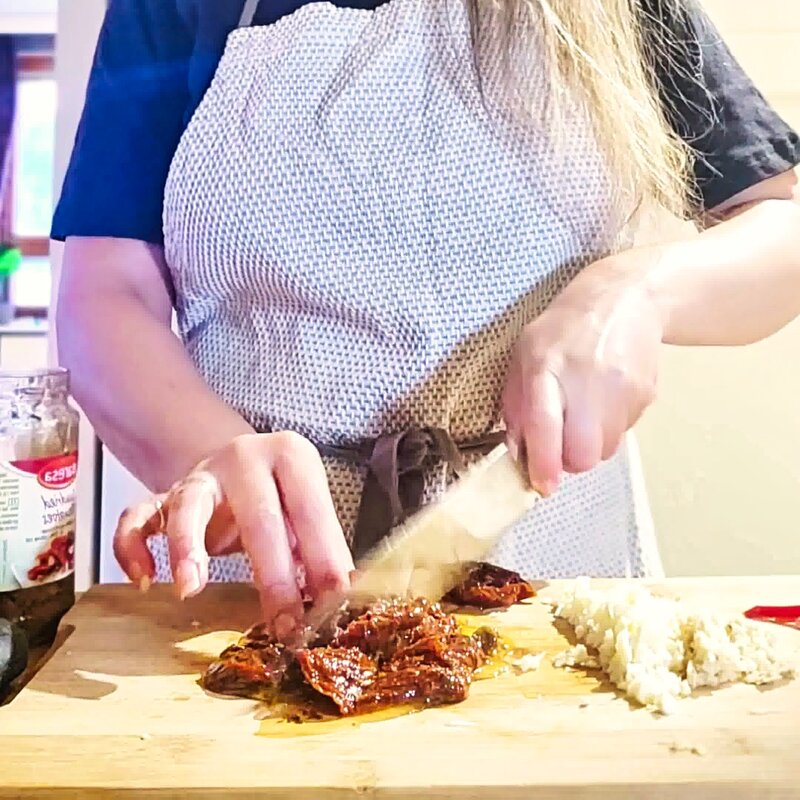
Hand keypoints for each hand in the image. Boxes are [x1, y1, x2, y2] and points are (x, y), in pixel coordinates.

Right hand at [114, 432, 352, 639]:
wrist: (239, 462)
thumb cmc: (281, 497)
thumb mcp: (306, 512)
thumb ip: (320, 549)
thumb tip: (341, 602)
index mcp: (292, 456)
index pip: (312, 512)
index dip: (326, 560)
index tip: (336, 604)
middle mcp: (244, 458)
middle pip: (259, 516)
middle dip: (275, 577)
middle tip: (287, 625)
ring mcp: (200, 475)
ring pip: (189, 507)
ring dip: (187, 548)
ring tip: (190, 590)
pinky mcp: (164, 495)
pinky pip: (138, 517)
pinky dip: (132, 547)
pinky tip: (145, 580)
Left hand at [503, 258, 662, 493]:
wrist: (626, 298)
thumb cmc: (565, 329)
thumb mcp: (524, 355)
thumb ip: (516, 404)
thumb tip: (518, 452)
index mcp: (547, 368)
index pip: (545, 427)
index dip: (543, 464)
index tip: (541, 484)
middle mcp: (586, 380)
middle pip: (583, 455)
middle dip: (569, 461)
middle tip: (561, 442)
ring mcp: (621, 389)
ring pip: (604, 451)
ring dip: (589, 444)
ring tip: (582, 412)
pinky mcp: (645, 396)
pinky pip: (623, 434)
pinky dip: (609, 427)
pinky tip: (603, 398)